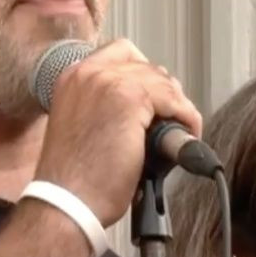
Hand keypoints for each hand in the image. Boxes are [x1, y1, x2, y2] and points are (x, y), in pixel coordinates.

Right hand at [33, 39, 202, 226]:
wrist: (68, 202)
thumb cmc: (74, 180)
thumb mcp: (83, 127)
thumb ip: (105, 107)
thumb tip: (148, 109)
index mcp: (73, 78)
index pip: (121, 54)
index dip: (144, 76)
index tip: (155, 100)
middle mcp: (87, 73)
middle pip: (146, 66)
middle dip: (164, 93)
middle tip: (171, 120)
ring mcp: (108, 82)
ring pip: (162, 82)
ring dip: (176, 107)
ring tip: (178, 133)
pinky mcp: (130, 99)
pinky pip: (174, 100)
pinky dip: (187, 118)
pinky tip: (185, 136)